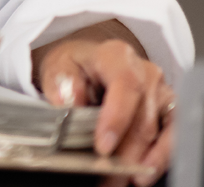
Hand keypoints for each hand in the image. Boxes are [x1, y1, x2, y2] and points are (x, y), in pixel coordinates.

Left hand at [32, 21, 173, 186]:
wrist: (88, 63)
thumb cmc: (76, 66)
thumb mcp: (59, 66)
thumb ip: (61, 81)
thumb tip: (68, 100)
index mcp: (116, 56)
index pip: (125, 84)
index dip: (116, 118)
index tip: (103, 146)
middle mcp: (145, 71)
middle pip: (141, 116)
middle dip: (124, 150)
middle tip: (106, 174)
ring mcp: (160, 91)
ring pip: (156, 130)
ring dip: (139, 159)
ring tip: (121, 178)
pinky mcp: (168, 109)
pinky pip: (172, 135)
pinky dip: (160, 156)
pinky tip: (145, 171)